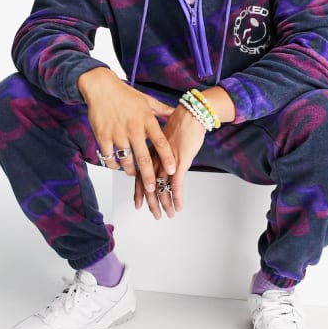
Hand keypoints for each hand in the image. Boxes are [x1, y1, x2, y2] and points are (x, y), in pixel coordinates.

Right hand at [78, 67, 175, 189]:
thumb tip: (176, 113)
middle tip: (154, 188)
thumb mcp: (147, 100)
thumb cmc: (125, 94)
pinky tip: (117, 166)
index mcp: (146, 119)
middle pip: (143, 158)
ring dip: (131, 172)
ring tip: (134, 175)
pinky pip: (109, 157)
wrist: (101, 87)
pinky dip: (114, 165)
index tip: (173, 170)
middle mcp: (133, 128)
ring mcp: (117, 133)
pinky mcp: (102, 136)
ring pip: (126, 160)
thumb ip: (162, 110)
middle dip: (149, 176)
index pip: (160, 142)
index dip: (167, 158)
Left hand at [134, 104, 205, 218]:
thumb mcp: (165, 139)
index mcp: (151, 154)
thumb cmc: (180, 124)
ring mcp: (167, 162)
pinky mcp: (180, 162)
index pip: (140, 177)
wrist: (190, 114)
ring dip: (165, 204)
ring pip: (162, 189)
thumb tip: (160, 160)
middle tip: (155, 214)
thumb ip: (160, 151)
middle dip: (152, 203)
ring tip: (168, 214)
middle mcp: (156, 159)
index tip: (137, 204)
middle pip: (149, 186)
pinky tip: (178, 207)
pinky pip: (177, 185)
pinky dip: (177, 198)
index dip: (139, 192)